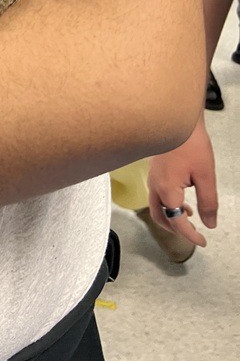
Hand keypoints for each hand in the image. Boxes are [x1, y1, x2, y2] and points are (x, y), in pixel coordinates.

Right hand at [147, 115, 217, 247]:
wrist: (174, 118)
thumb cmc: (192, 145)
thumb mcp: (206, 175)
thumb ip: (208, 203)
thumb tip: (209, 224)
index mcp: (167, 191)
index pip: (177, 222)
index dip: (190, 235)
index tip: (203, 241)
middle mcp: (155, 187)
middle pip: (159, 217)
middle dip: (175, 229)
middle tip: (193, 234)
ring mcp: (152, 178)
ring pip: (156, 207)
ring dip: (170, 217)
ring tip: (189, 216)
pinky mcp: (154, 170)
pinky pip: (156, 195)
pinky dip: (167, 204)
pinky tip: (182, 197)